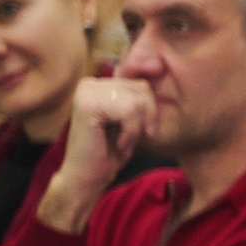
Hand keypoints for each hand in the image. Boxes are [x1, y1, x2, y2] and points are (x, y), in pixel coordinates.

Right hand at [37, 77, 152, 233]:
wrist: (87, 178)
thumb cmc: (110, 153)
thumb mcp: (132, 122)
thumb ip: (140, 99)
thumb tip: (159, 67)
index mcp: (99, 85)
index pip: (142, 85)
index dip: (149, 112)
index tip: (141, 132)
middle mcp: (89, 84)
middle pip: (142, 89)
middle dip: (145, 119)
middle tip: (130, 139)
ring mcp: (86, 92)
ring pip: (137, 101)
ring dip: (136, 128)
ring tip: (121, 142)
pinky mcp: (88, 104)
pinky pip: (129, 111)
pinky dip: (131, 132)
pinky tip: (117, 144)